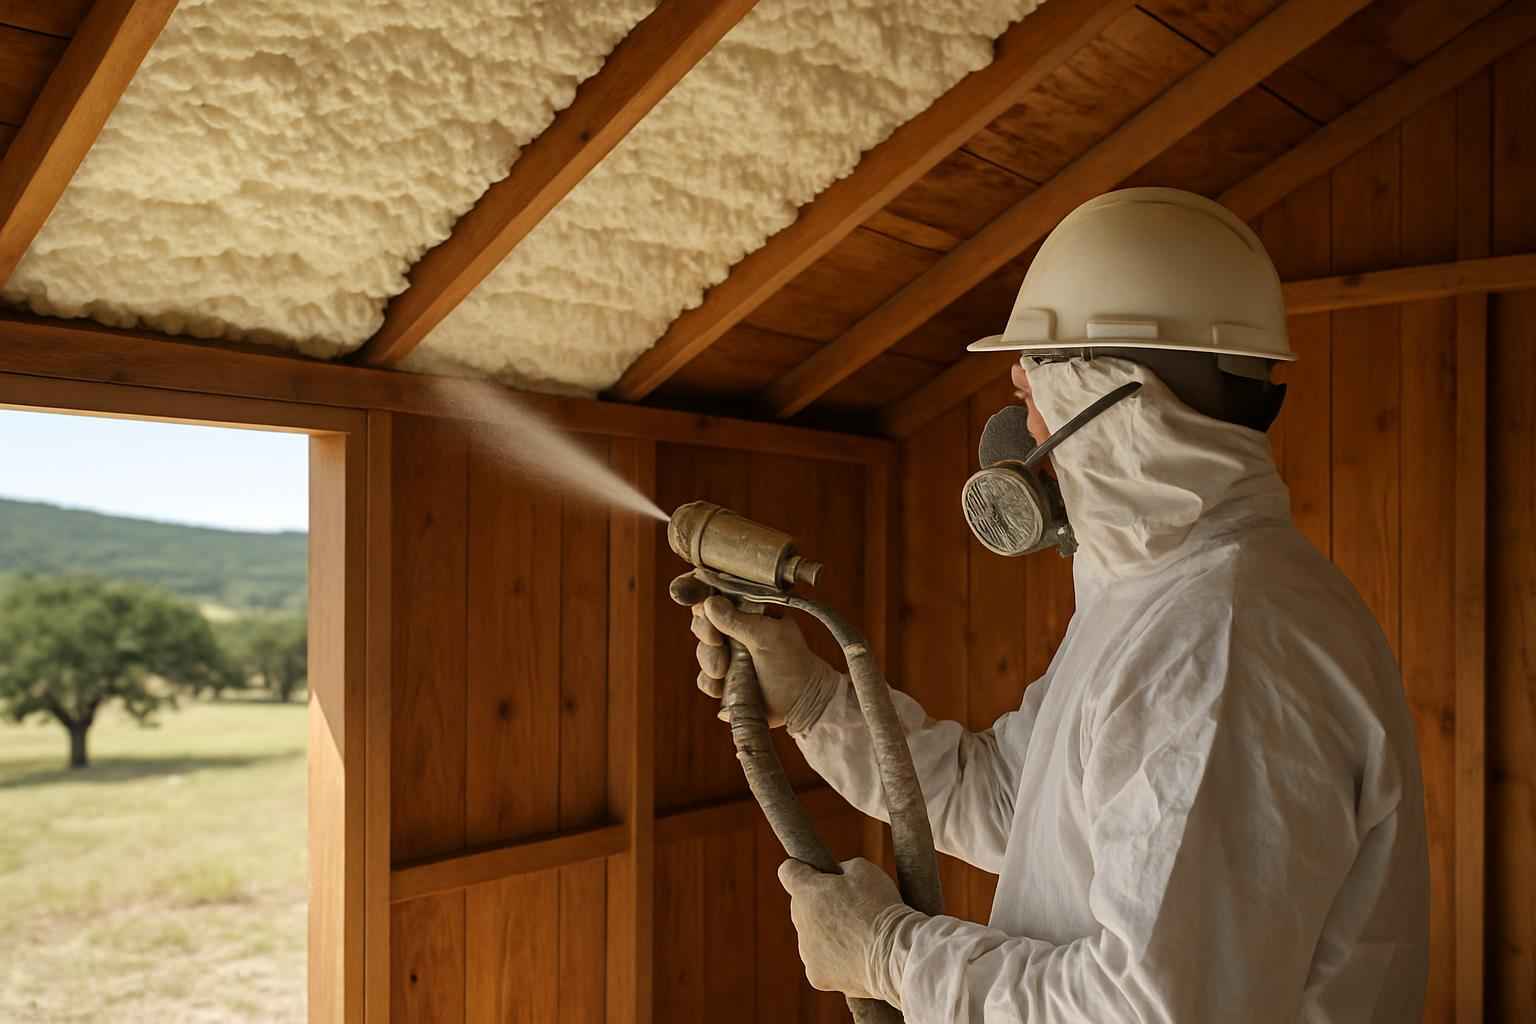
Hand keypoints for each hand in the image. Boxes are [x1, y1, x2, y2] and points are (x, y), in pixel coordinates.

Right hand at [692, 595, 836, 727]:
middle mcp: (738, 630)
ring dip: (710, 660)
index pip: (718, 596)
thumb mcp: (767, 636)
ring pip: (703, 651)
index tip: (703, 611)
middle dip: (707, 634)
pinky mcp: (725, 680)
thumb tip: (709, 603)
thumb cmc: (793, 664)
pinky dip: (711, 683)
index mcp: (751, 611)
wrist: (801, 702)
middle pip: (703, 623)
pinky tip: (722, 687)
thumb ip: (737, 620)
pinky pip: (704, 679)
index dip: (703, 601)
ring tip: (724, 671)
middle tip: (717, 643)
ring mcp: (730, 655)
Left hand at [778, 857, 910, 1003]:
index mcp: (806, 891)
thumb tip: (835, 877)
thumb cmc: (881, 907)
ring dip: (828, 933)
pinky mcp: (816, 975)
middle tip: (852, 908)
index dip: (803, 869)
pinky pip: (822, 962)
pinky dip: (836, 959)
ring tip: (859, 936)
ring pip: (812, 936)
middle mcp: (799, 921)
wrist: (895, 953)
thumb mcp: (863, 869)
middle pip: (802, 906)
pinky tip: (857, 957)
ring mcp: (806, 951)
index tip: (817, 872)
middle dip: (820, 904)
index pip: (788, 871)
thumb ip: (840, 870)